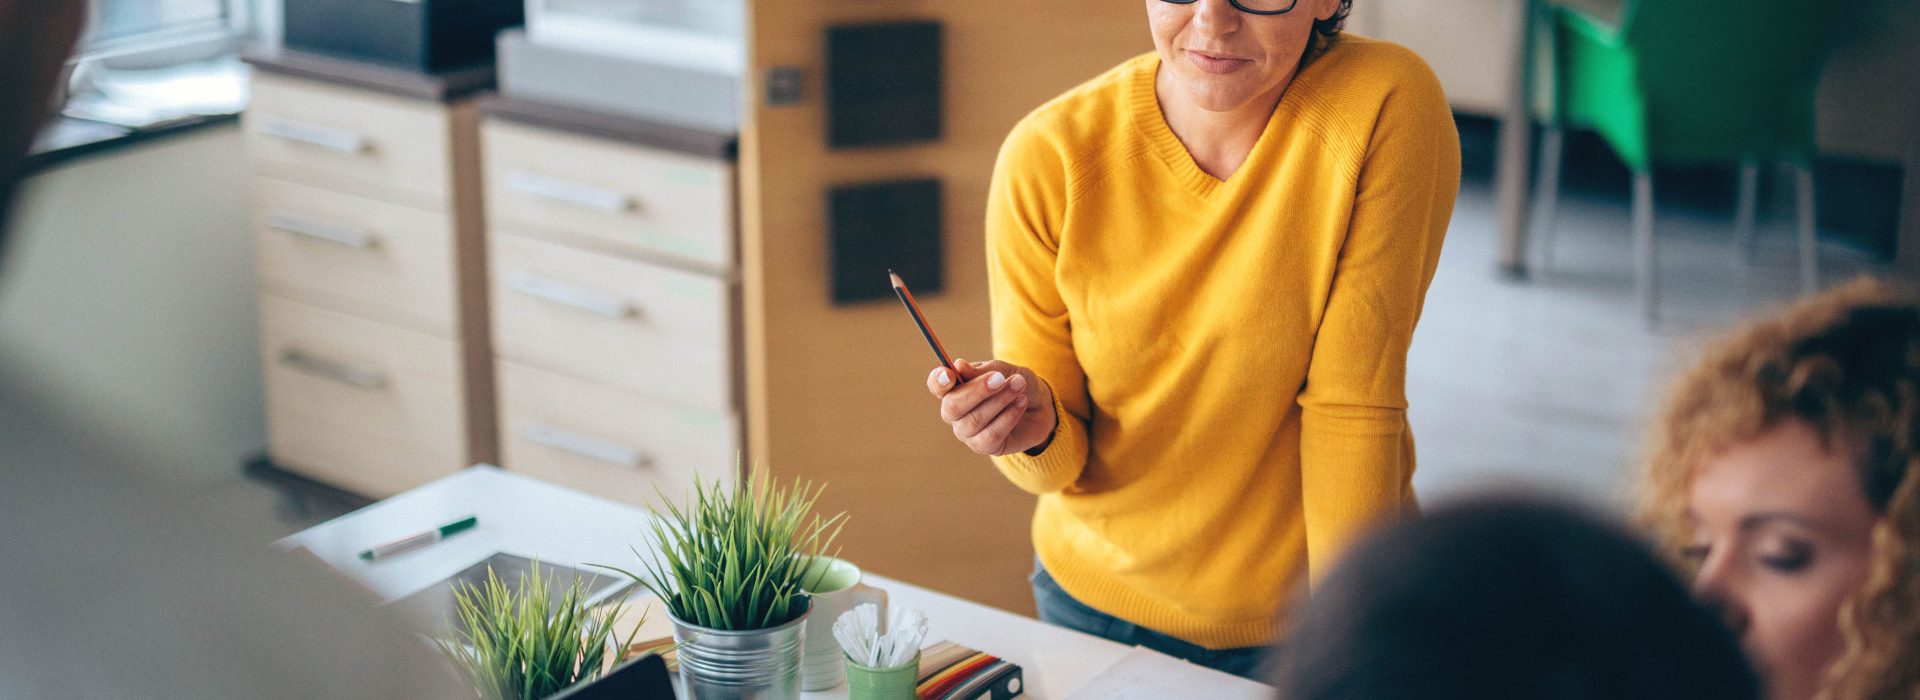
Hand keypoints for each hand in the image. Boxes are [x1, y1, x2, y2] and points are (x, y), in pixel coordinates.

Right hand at [926, 358, 1056, 455]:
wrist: (1041, 406)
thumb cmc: (1016, 384)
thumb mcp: (1005, 371)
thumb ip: (983, 370)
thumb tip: (958, 366)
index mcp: (954, 388)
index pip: (936, 385)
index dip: (939, 380)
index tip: (950, 373)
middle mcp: (955, 413)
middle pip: (952, 406)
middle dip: (977, 391)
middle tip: (1001, 379)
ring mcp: (967, 432)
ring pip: (974, 420)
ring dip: (1000, 401)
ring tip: (1019, 386)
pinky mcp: (983, 446)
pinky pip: (991, 435)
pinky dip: (1008, 416)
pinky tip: (1021, 403)